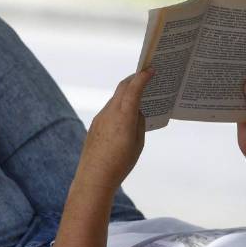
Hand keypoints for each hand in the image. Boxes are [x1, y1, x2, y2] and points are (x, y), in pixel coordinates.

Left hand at [76, 69, 153, 189]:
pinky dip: (119, 105)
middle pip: (122, 88)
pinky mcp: (95, 125)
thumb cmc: (120, 163)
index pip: (133, 89)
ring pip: (115, 98)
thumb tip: (136, 111)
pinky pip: (109, 109)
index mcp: (123, 116)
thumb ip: (138, 123)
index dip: (143, 77)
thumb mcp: (138, 142)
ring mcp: (100, 118)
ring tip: (139, 94)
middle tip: (145, 75)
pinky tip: (126, 113)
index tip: (151, 70)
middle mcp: (109, 112)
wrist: (94, 177)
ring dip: (127, 93)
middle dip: (134, 79)